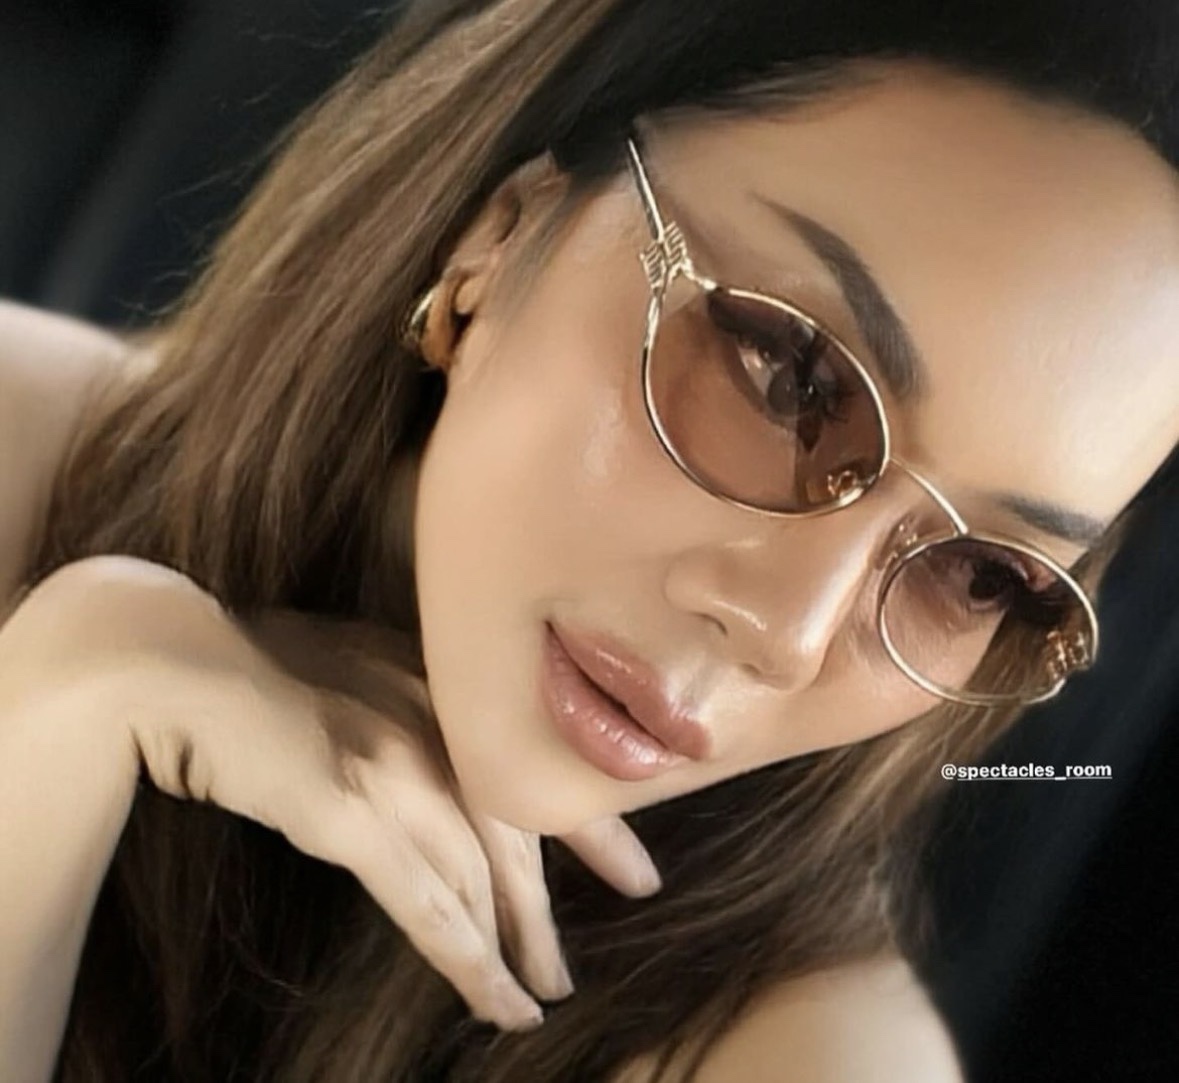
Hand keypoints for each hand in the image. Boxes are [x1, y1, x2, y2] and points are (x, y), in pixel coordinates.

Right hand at [4, 555, 661, 1031]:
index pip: (532, 768)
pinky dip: (466, 955)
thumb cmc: (249, 660)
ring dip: (513, 944)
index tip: (631, 869)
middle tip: (572, 964)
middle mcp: (433, 721)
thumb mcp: (347, 665)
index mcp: (440, 684)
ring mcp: (395, 764)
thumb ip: (403, 700)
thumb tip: (436, 753)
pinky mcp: (349, 811)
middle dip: (550, 906)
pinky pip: (424, 901)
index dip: (588, 827)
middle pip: (517, 830)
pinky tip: (494, 996)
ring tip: (537, 996)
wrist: (167, 660)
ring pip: (479, 873)